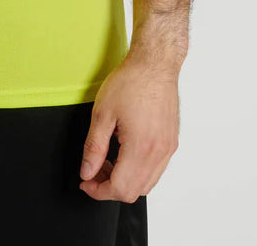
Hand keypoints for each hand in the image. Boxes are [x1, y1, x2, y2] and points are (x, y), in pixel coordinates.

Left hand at [78, 49, 179, 202]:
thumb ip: (93, 147)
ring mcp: (168, 149)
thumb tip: (87, 172)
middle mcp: (159, 153)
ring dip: (124, 181)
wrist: (155, 64)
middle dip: (109, 188)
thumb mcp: (102, 113)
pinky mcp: (171, 143)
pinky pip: (156, 170)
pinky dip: (138, 171)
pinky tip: (124, 153)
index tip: (85, 182)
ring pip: (146, 184)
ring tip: (107, 160)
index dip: (98, 191)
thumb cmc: (130, 82)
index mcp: (141, 148)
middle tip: (93, 171)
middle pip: (134, 192)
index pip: (119, 189)